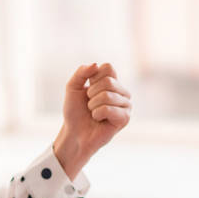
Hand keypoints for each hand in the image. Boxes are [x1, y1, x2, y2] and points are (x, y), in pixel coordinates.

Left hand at [55, 62, 131, 176]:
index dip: (93, 77)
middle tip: (89, 104)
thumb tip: (95, 64)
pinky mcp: (125, 118)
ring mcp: (126, 105)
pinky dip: (97, 114)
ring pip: (108, 95)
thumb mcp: (72, 87)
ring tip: (93, 112)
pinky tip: (98, 119)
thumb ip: (81, 73)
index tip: (88, 89)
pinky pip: (109, 109)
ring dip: (93, 105)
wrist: (74, 133)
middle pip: (108, 81)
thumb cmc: (75, 111)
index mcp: (112, 82)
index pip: (108, 67)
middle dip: (92, 93)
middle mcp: (122, 92)